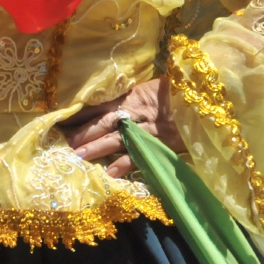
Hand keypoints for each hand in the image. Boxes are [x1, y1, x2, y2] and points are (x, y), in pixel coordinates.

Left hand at [59, 78, 184, 177]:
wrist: (204, 98)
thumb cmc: (177, 91)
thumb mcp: (151, 89)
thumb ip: (131, 97)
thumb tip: (110, 103)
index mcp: (130, 96)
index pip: (98, 105)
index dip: (79, 113)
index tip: (60, 121)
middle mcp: (133, 111)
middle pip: (101, 122)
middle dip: (81, 132)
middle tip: (62, 143)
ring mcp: (145, 129)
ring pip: (114, 138)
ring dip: (95, 148)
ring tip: (77, 157)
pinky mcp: (158, 143)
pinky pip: (137, 155)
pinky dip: (123, 164)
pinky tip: (109, 173)